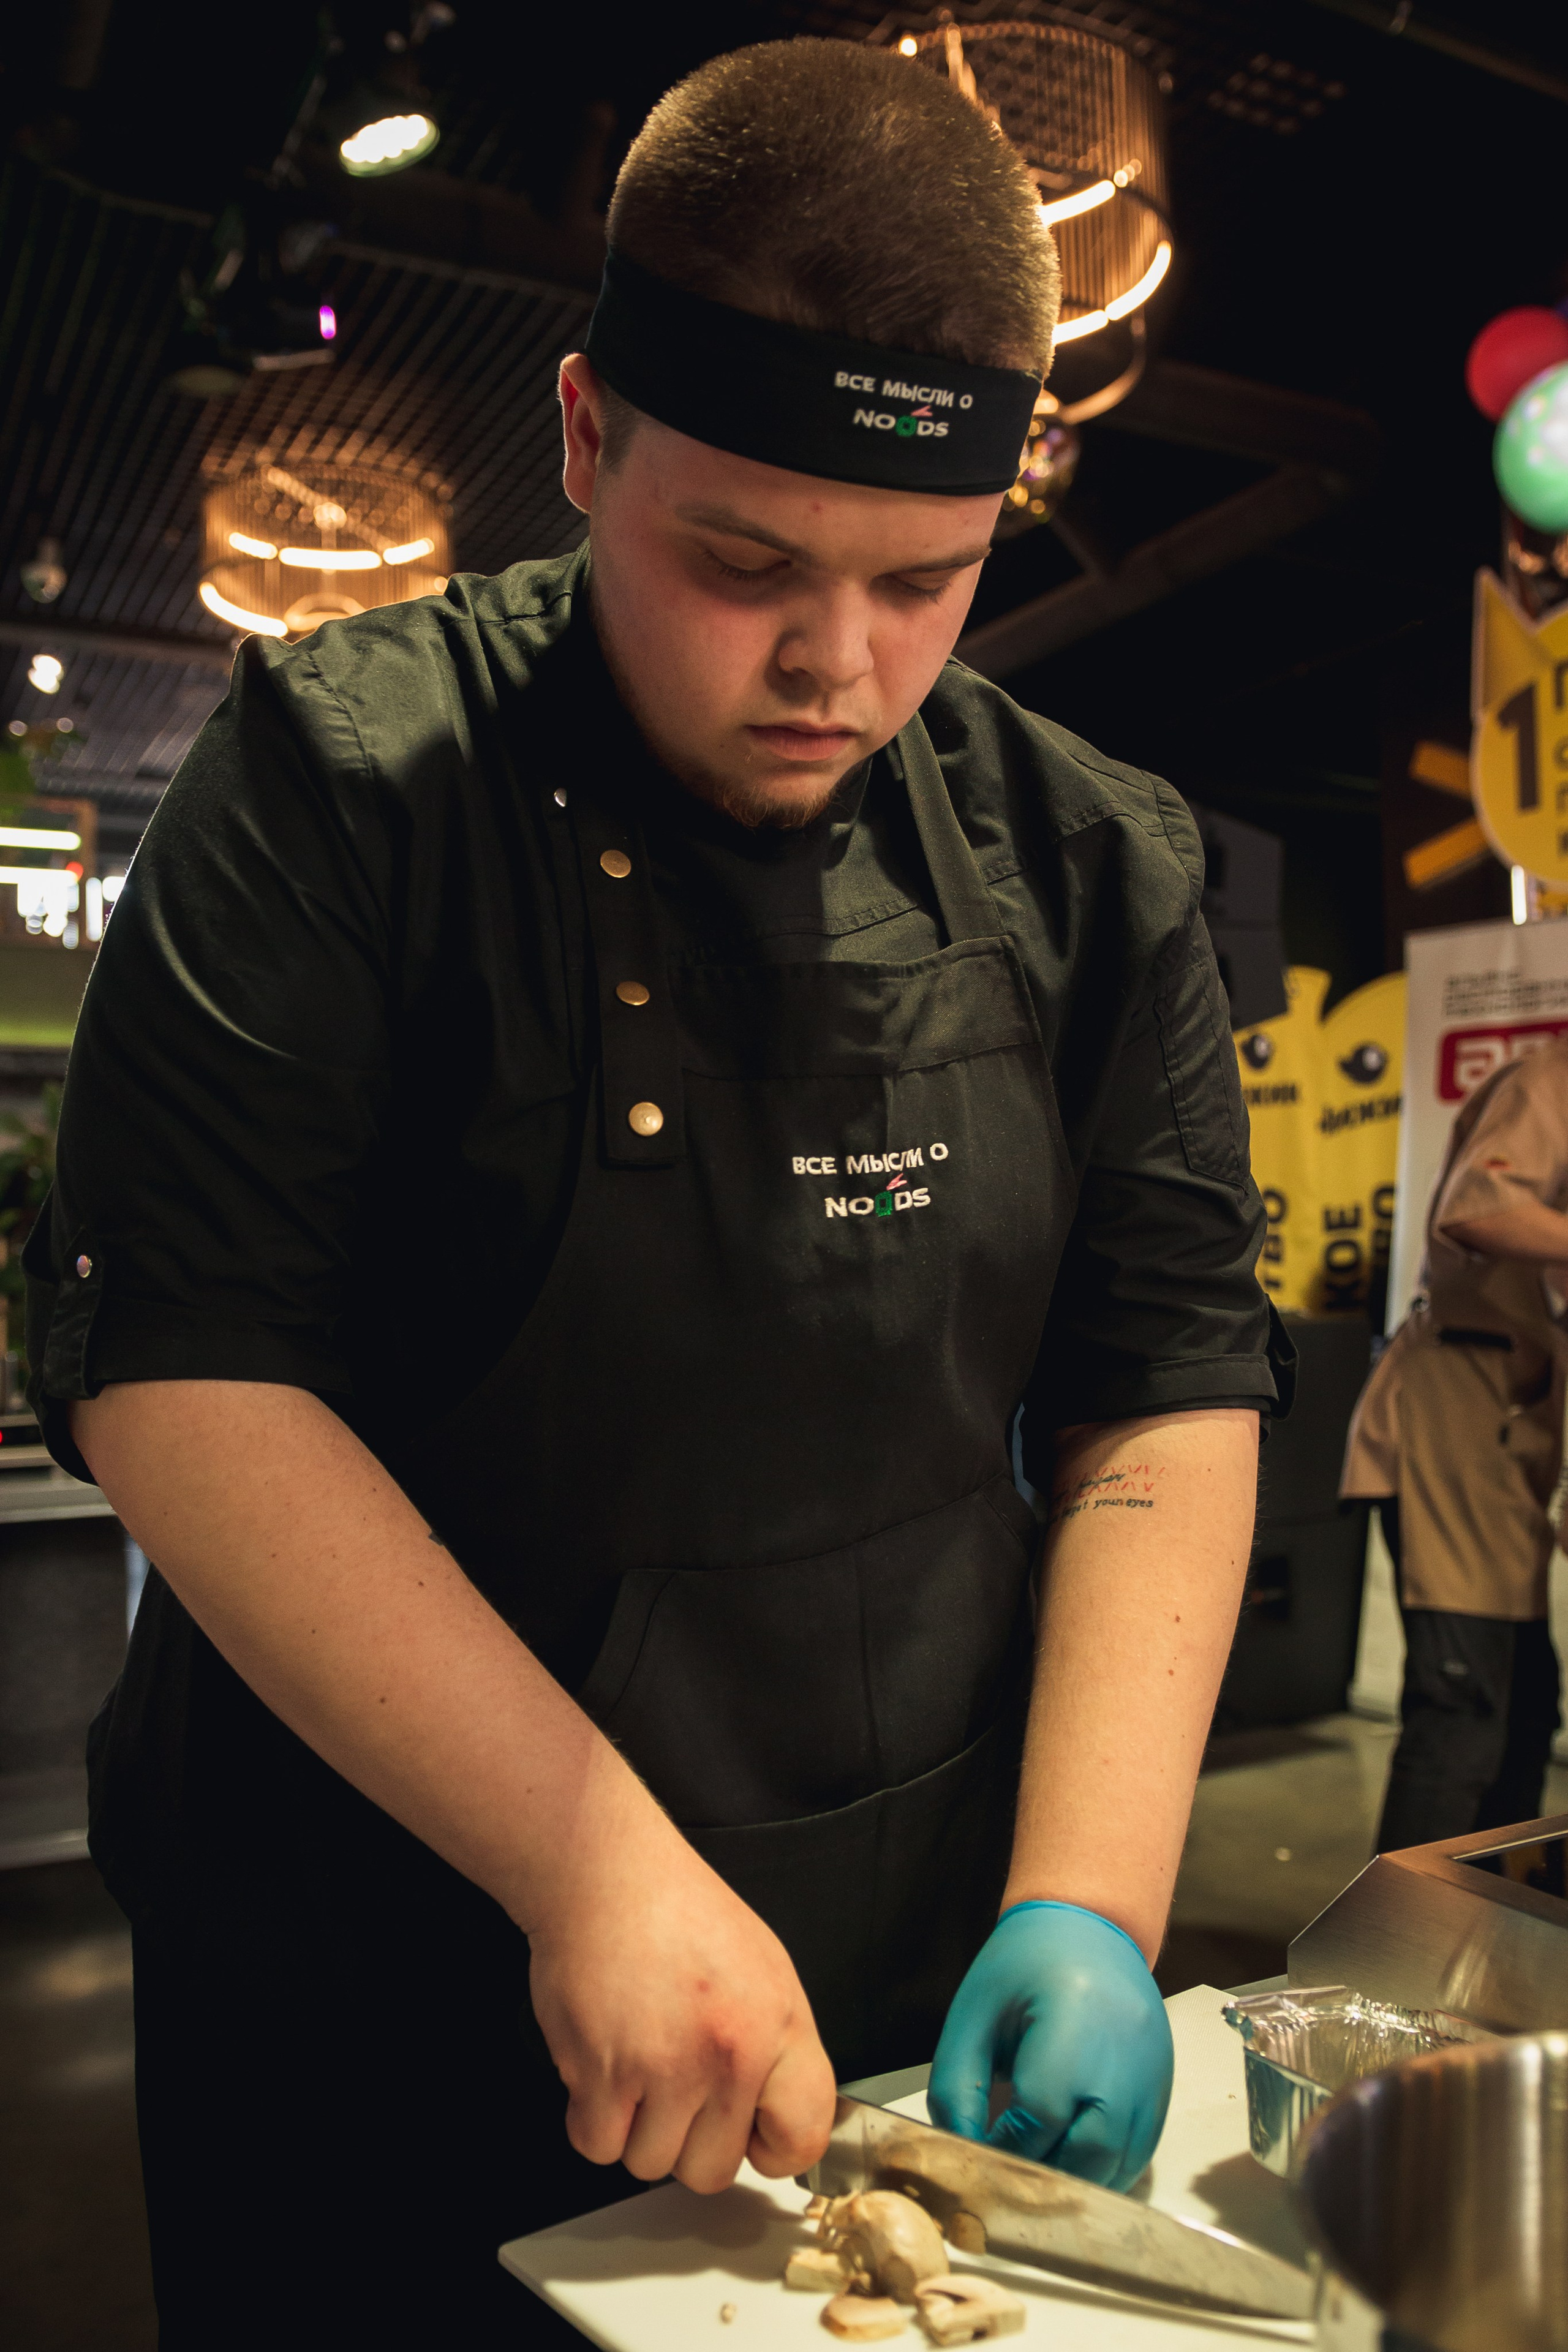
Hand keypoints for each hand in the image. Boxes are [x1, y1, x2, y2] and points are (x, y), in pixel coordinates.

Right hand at [526, 1788, 836, 2195]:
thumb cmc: (679, 1913)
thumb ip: (775, 2048)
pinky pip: (597, 2145)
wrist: (606, 1874)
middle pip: (711, 2170)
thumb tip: (772, 2117)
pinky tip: (601, 2066)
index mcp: (779, 2025)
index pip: (803, 2135)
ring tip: (634, 2062)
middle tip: (673, 2084)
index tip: (750, 2135)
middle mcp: (729, 2053)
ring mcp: (664, 2067)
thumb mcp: (763, 1967)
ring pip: (649, 2163)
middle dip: (688, 2139)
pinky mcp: (601, 2073)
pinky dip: (592, 2119)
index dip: (771, 2148)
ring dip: (635, 2128)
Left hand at [928, 1901, 1172, 2191]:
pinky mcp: (1164, 2088)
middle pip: (1089, 2154)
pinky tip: (1072, 2159)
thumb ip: (958, 2088)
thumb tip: (962, 2149)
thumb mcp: (973, 2015)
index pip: (1041, 2116)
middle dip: (1042, 2176)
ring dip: (1076, 2183)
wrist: (1088, 1927)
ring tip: (1037, 2170)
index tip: (979, 2151)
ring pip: (1119, 2166)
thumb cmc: (1025, 1964)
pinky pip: (1140, 2153)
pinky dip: (1105, 2170)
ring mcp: (1152, 2076)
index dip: (1006, 2144)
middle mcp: (1125, 2056)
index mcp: (1074, 2024)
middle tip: (1007, 2172)